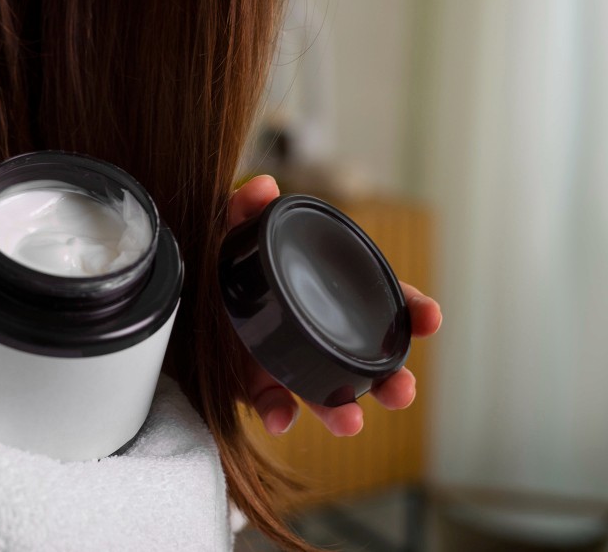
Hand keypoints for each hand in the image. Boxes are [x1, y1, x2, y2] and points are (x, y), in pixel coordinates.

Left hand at [228, 175, 442, 436]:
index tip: (430, 318)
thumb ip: (245, 209)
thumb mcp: (230, 233)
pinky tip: (282, 417)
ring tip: (350, 422)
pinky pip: (270, 405)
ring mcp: (287, 363)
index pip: (379, 304)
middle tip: (403, 391)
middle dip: (390, 380)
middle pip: (365, 362)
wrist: (177, 296)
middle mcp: (313, 334)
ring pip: (326, 393)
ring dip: (341, 410)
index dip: (408, 311)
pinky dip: (278, 413)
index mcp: (322, 296)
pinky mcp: (253, 386)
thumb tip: (263, 187)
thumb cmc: (217, 264)